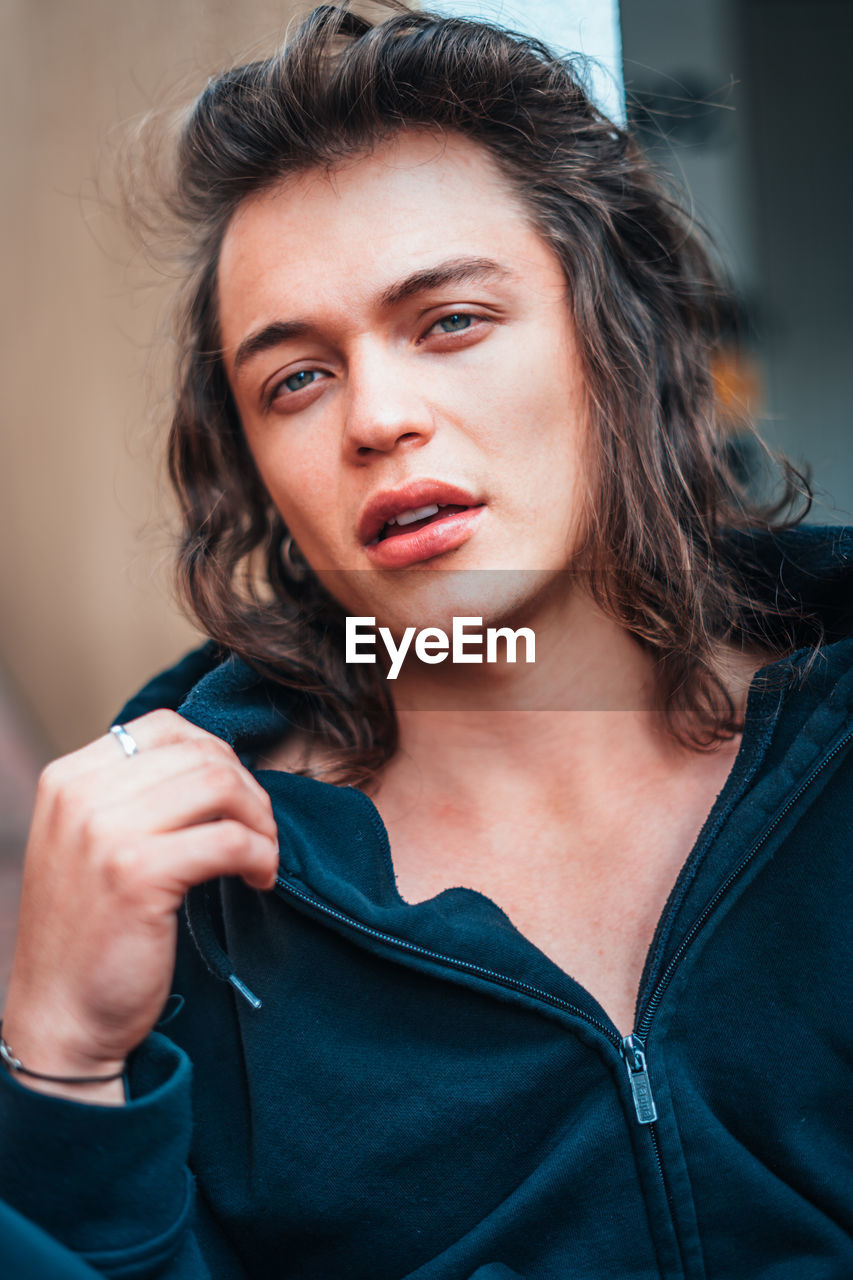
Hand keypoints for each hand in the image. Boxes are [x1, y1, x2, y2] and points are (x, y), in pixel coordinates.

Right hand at [2, 710, 278, 1102]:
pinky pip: (230, 840)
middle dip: (249, 790)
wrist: (59, 1018)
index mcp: (68, 778)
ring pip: (221, 786)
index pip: (166, 726)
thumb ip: (132, 796)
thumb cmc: (90, 933)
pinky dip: (262, 856)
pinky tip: (259, 880)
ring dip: (260, 821)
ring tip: (262, 856)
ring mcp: (104, 832)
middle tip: (261, 833)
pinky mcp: (138, 874)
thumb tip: (216, 762)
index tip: (235, 799)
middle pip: (201, 753)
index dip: (218, 755)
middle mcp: (80, 795)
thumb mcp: (89, 844)